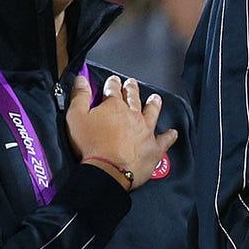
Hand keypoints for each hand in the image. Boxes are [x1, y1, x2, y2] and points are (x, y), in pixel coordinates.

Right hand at [66, 75, 177, 190]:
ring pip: (152, 113)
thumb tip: (81, 79)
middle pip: (133, 98)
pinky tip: (173, 132)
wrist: (108, 170)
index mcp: (114, 106)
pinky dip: (169, 136)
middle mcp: (133, 115)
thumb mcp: (76, 117)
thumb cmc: (91, 145)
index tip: (113, 80)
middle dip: (132, 89)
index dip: (112, 83)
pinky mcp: (153, 148)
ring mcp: (145, 131)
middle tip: (132, 84)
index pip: (113, 90)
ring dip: (153, 105)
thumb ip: (79, 96)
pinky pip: (164, 140)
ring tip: (155, 99)